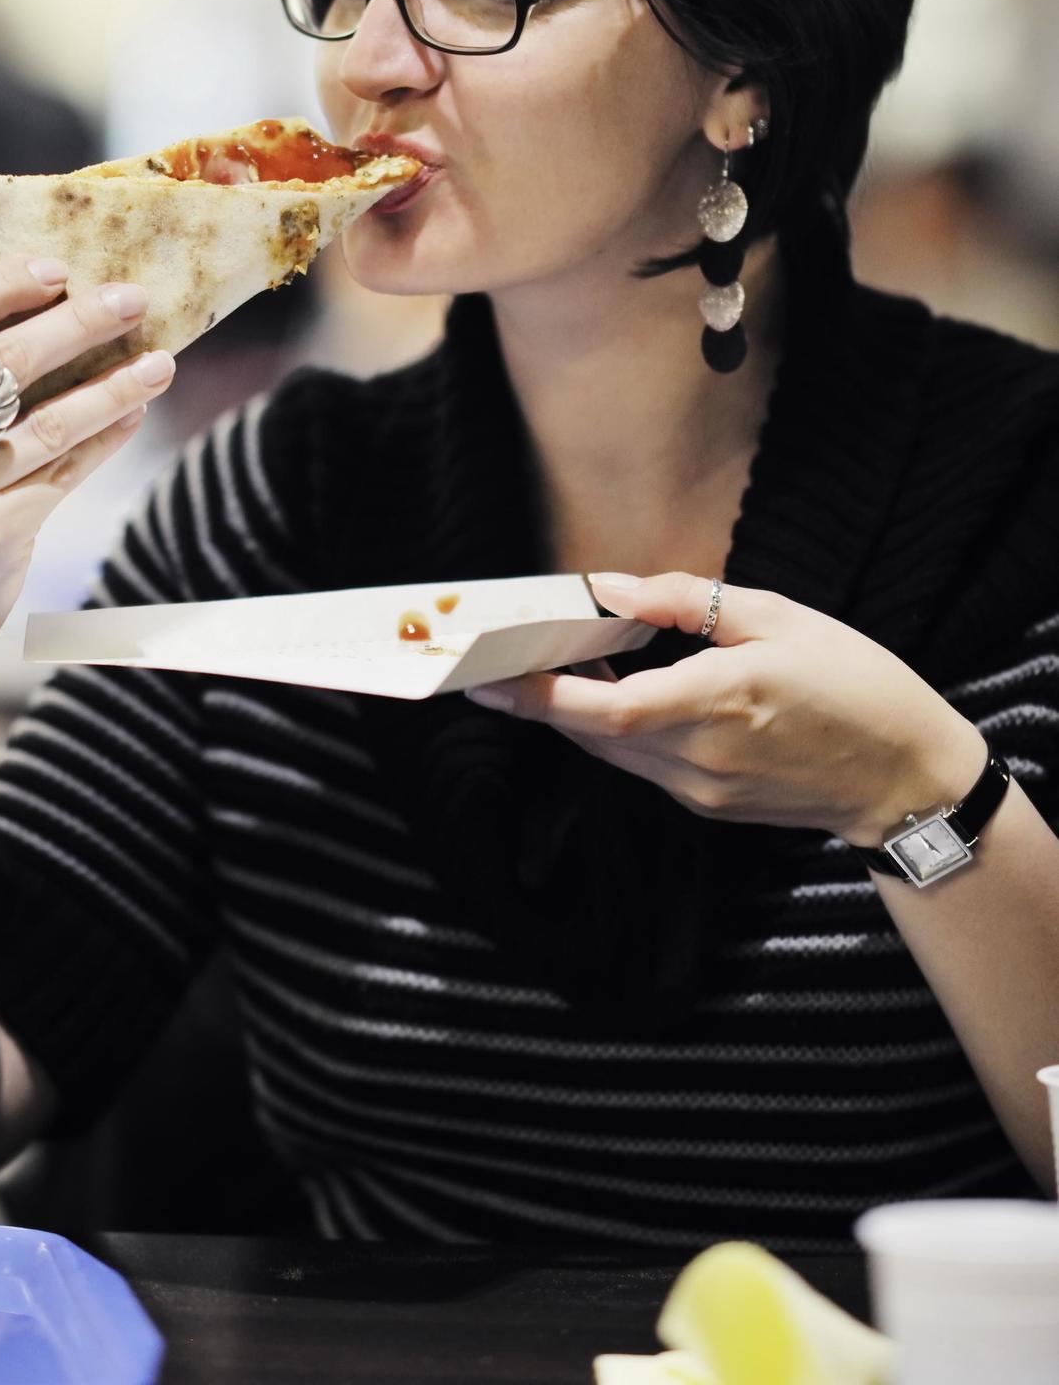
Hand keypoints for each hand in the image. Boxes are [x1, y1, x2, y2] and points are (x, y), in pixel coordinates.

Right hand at [0, 255, 176, 644]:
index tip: (58, 268)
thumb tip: (37, 304)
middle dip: (78, 321)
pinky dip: (108, 435)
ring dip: (116, 385)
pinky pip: (66, 470)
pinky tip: (137, 410)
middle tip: (132, 298)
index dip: (1, 283)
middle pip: (3, 361)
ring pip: (51, 420)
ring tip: (162, 361)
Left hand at [465, 571, 986, 846]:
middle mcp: (701, 758)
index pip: (608, 709)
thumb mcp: (779, 617)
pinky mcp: (707, 805)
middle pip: (592, 733)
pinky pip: (640, 764)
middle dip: (539, 697)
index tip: (487, 676)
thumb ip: (688, 602)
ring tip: (555, 661)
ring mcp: (701, 790)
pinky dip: (614, 728)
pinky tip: (614, 690)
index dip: (540, 696)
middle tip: (500, 654)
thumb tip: (612, 588)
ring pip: (611, 751)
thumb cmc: (854, 683)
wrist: (905, 777)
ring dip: (575, 712)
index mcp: (720, 702)